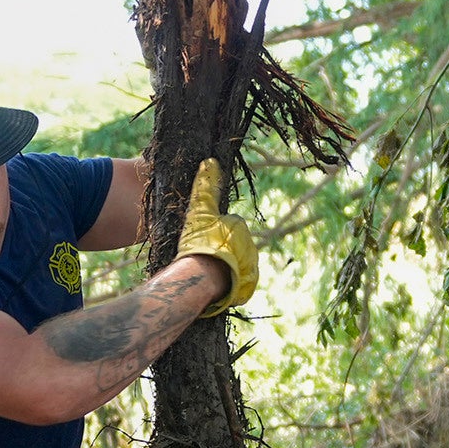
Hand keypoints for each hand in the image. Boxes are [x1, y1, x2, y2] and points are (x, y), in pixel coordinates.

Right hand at [173, 158, 257, 311]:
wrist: (203, 279)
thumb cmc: (201, 244)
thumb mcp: (198, 213)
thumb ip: (204, 189)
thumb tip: (209, 161)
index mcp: (239, 226)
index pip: (226, 225)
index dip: (211, 231)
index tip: (200, 240)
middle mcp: (250, 246)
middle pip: (231, 245)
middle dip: (219, 249)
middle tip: (201, 256)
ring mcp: (250, 267)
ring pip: (235, 263)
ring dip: (223, 267)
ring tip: (206, 271)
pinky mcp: (247, 286)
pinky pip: (238, 282)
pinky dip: (228, 282)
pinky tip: (214, 283)